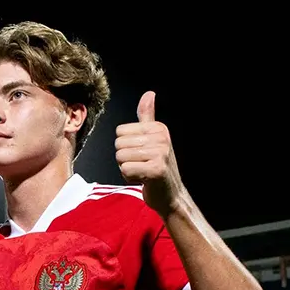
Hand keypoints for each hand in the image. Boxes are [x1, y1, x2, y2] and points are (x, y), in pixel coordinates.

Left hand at [115, 92, 184, 215]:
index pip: (120, 131)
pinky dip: (130, 177)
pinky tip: (143, 179)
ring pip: (120, 157)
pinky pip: (126, 170)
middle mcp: (161, 138)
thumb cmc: (158, 167)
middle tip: (141, 165)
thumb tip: (149, 94)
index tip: (141, 154)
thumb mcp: (154, 139)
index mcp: (159, 128)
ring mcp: (160, 154)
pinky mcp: (156, 170)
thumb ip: (147, 117)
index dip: (125, 146)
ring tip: (142, 171)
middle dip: (125, 158)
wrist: (171, 195)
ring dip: (127, 168)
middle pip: (118, 144)